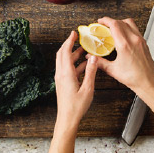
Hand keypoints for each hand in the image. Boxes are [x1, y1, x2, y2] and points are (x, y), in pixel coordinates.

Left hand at [45, 30, 96, 152]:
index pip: (65, 52)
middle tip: (79, 38)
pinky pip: (68, 69)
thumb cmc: (77, 106)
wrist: (67, 119)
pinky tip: (85, 64)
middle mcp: (61, 74)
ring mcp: (61, 79)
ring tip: (85, 50)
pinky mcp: (63, 83)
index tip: (74, 33)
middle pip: (62, 55)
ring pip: (65, 61)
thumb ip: (91, 71)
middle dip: (70, 45)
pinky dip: (75, 63)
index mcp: (66, 74)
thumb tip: (92, 57)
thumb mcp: (88, 88)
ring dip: (73, 54)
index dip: (69, 41)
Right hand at [94, 16, 153, 143]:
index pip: (115, 25)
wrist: (149, 82)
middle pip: (122, 22)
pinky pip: (135, 30)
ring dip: (121, 23)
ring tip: (113, 29)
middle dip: (111, 21)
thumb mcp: (113, 70)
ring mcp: (141, 40)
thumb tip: (91, 58)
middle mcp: (134, 40)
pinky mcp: (144, 43)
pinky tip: (122, 36)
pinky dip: (128, 29)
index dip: (106, 20)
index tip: (100, 21)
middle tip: (104, 26)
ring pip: (130, 24)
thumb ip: (100, 62)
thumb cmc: (134, 77)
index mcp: (125, 45)